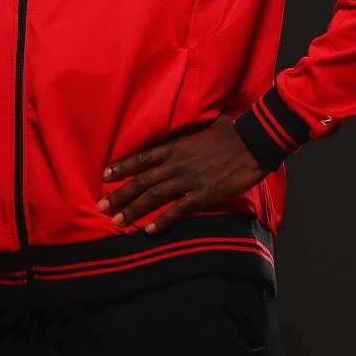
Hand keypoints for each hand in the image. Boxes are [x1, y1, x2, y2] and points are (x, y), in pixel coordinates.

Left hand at [97, 114, 267, 234]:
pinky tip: (149, 230)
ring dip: (133, 209)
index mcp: (176, 146)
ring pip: (154, 196)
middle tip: (101, 206)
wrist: (253, 143)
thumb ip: (192, 130)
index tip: (105, 174)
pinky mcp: (203, 194)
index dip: (122, 166)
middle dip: (120, 194)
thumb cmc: (233, 131)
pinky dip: (162, 220)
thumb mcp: (206, 125)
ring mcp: (189, 179)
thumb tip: (190, 127)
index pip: (142, 157)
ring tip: (116, 221)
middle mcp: (177, 163)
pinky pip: (178, 210)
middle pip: (142, 180)